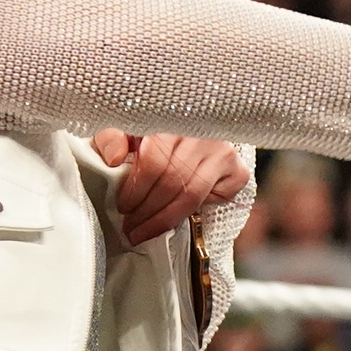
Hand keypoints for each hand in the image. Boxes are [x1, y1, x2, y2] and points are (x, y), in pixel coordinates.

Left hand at [94, 132, 250, 245]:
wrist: (192, 131)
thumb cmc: (153, 133)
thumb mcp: (127, 129)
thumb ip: (112, 139)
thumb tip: (113, 158)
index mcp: (172, 119)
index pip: (154, 161)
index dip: (136, 190)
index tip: (122, 207)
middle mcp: (203, 133)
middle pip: (173, 182)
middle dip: (147, 210)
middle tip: (129, 227)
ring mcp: (224, 151)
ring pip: (192, 195)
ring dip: (164, 219)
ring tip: (143, 231)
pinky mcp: (238, 170)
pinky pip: (215, 200)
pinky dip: (194, 212)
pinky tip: (175, 217)